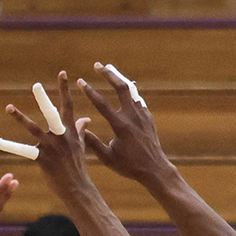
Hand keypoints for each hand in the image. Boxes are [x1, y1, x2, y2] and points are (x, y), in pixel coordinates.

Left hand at [7, 73, 98, 205]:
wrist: (79, 189)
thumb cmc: (78, 167)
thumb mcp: (81, 145)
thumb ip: (81, 130)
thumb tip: (86, 118)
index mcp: (71, 131)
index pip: (68, 106)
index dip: (65, 89)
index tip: (62, 73)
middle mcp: (62, 136)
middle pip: (52, 113)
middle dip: (44, 99)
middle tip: (36, 85)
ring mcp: (53, 147)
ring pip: (34, 129)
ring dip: (20, 117)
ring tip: (8, 107)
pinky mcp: (44, 159)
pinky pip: (25, 151)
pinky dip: (11, 146)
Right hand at [75, 64, 174, 185]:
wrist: (156, 170)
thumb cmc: (129, 166)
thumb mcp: (107, 158)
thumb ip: (93, 143)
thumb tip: (80, 128)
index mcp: (121, 127)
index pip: (102, 105)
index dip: (90, 92)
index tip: (80, 81)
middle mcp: (133, 117)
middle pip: (121, 88)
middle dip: (109, 74)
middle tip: (97, 65)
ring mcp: (143, 115)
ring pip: (131, 90)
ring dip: (119, 78)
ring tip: (109, 69)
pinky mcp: (148, 117)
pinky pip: (138, 98)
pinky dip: (130, 89)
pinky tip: (126, 85)